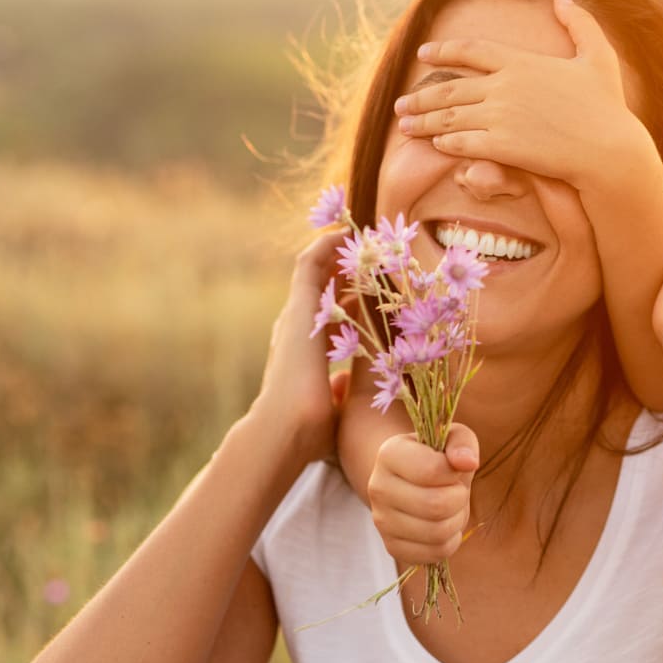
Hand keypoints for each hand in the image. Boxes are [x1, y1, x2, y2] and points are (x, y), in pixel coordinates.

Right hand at [251, 230, 353, 465]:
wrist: (288, 429)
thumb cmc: (311, 429)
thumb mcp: (332, 404)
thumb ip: (336, 390)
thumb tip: (342, 384)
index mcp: (304, 348)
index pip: (328, 311)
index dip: (350, 294)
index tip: (373, 285)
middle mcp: (296, 326)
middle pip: (322, 284)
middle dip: (347, 267)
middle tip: (374, 253)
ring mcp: (295, 314)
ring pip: (315, 269)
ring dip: (338, 251)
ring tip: (364, 237)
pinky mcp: (298, 306)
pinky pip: (309, 263)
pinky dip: (326, 246)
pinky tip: (345, 233)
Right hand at [366, 423, 479, 565]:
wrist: (415, 482)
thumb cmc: (439, 457)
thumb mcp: (453, 439)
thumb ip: (463, 443)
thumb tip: (467, 462)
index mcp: (389, 454)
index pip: (431, 470)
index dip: (454, 472)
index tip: (453, 469)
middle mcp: (377, 487)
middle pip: (435, 505)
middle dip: (459, 498)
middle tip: (457, 491)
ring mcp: (381, 521)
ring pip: (437, 532)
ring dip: (457, 520)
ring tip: (452, 507)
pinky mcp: (393, 547)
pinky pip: (435, 553)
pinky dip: (450, 541)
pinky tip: (444, 524)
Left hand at [395, 0, 653, 191]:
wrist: (610, 150)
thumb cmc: (608, 106)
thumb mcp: (599, 56)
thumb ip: (580, 23)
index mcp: (521, 61)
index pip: (471, 50)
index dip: (443, 51)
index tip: (423, 54)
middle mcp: (504, 85)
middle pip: (450, 87)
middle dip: (421, 96)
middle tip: (401, 102)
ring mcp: (500, 116)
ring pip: (449, 117)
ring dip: (423, 122)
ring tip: (405, 125)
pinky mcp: (501, 146)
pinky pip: (462, 142)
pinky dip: (445, 143)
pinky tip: (436, 144)